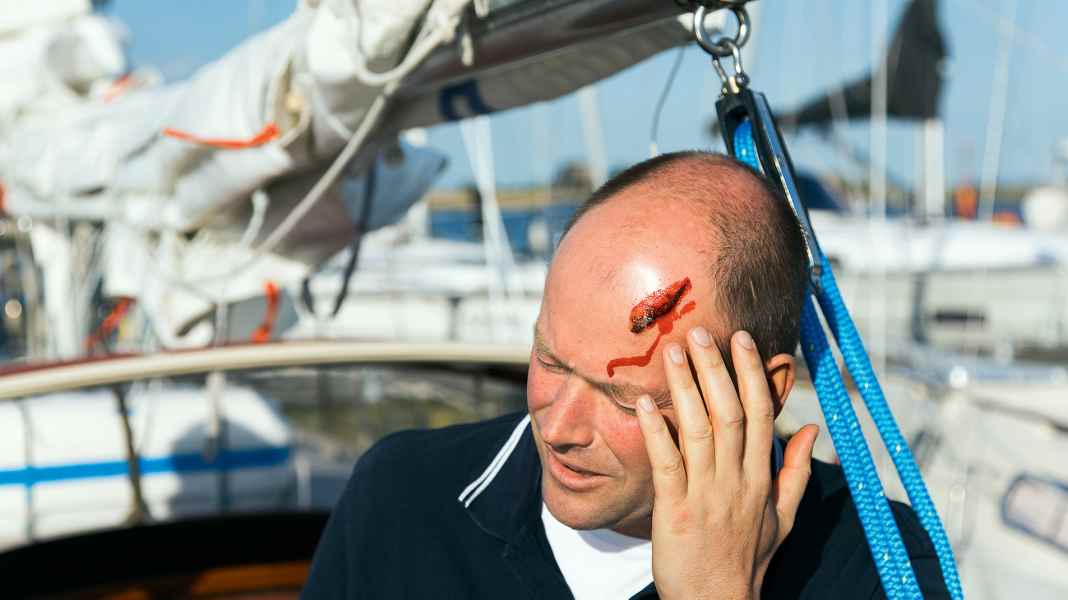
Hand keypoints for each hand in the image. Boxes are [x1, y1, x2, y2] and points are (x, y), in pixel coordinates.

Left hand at [636, 328, 818, 599]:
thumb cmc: (747, 559)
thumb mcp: (783, 517)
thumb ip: (795, 472)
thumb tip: (812, 430)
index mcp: (761, 478)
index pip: (762, 414)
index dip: (752, 374)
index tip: (742, 339)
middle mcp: (737, 481)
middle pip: (730, 413)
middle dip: (715, 369)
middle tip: (699, 332)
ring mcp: (707, 495)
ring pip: (699, 431)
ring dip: (684, 388)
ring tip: (671, 353)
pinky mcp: (676, 512)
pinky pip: (666, 464)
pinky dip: (657, 432)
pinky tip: (645, 404)